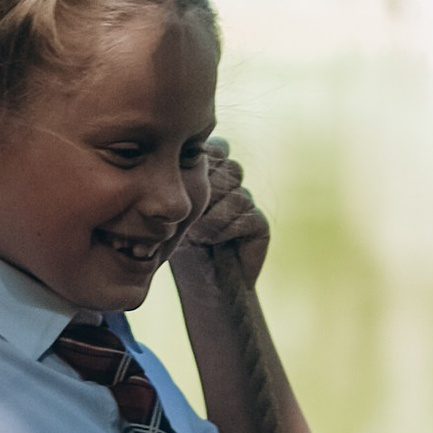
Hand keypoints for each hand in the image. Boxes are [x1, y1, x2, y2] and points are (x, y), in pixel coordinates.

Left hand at [175, 134, 270, 281]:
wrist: (202, 285)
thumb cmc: (180, 247)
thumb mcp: (173, 208)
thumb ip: (183, 178)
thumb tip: (187, 155)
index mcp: (211, 174)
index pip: (216, 148)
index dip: (203, 163)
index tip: (186, 187)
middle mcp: (232, 185)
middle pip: (230, 166)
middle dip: (209, 189)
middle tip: (192, 215)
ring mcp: (246, 203)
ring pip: (237, 191)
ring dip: (214, 214)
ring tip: (199, 233)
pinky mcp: (259, 223)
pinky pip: (248, 213)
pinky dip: (227, 228)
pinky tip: (214, 242)